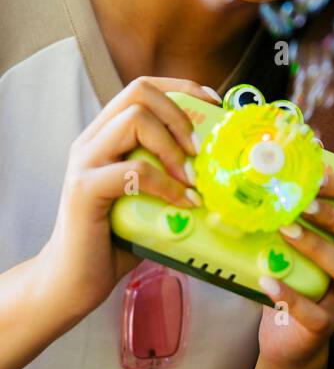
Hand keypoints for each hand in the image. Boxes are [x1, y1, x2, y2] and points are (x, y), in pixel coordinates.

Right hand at [38, 76, 221, 322]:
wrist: (73, 281)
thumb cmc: (118, 238)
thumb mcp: (151, 196)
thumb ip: (172, 172)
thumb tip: (225, 164)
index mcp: (107, 135)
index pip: (143, 87)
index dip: (183, 88)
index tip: (214, 104)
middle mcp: (91, 140)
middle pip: (138, 91)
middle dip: (179, 113)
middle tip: (199, 149)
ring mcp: (85, 163)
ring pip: (134, 120)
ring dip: (172, 146)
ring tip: (192, 178)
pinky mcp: (84, 190)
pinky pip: (133, 171)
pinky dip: (166, 184)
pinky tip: (182, 204)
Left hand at [255, 169, 333, 368]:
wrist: (288, 333)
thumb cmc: (296, 272)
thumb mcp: (302, 234)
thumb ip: (301, 202)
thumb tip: (285, 156)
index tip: (317, 177)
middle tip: (302, 205)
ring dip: (319, 248)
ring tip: (285, 232)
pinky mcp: (328, 325)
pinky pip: (318, 314)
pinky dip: (292, 297)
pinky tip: (267, 281)